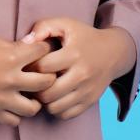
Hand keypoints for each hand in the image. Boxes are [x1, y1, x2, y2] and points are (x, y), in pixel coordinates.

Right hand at [0, 32, 58, 125]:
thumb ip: (14, 44)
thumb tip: (32, 44)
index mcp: (12, 57)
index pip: (43, 52)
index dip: (44, 49)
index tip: (40, 51)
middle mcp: (11, 79)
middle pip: (47, 82)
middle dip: (49, 77)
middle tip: (43, 75)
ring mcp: (2, 98)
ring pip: (34, 108)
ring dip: (35, 101)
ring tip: (30, 96)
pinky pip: (14, 121)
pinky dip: (16, 115)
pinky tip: (13, 106)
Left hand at [19, 16, 136, 119]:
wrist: (114, 53)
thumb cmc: (83, 37)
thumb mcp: (66, 25)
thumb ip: (43, 27)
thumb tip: (25, 41)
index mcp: (74, 54)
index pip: (42, 67)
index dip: (31, 66)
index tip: (31, 64)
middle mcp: (82, 74)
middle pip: (47, 93)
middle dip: (36, 88)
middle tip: (34, 81)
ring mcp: (86, 90)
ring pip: (54, 107)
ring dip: (45, 101)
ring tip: (44, 89)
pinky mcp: (89, 101)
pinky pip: (65, 115)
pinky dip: (56, 109)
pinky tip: (55, 97)